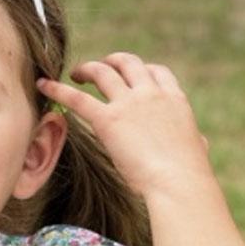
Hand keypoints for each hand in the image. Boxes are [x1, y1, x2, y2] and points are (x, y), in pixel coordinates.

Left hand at [37, 52, 211, 197]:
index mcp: (175, 100)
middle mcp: (152, 94)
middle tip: (100, 69)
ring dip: (87, 68)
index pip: (157, 72)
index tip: (131, 77)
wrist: (179, 184)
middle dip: (112, 62)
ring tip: (75, 73)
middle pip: (129, 63)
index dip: (141, 71)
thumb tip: (200, 142)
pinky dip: (59, 89)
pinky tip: (44, 85)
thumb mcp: (197, 149)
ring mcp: (129, 104)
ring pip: (102, 71)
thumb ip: (195, 140)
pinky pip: (77, 98)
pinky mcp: (108, 120)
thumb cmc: (190, 175)